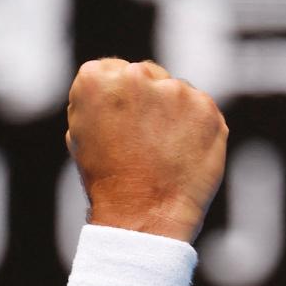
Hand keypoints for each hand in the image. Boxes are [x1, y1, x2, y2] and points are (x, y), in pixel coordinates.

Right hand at [65, 59, 227, 241]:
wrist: (142, 215)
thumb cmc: (106, 179)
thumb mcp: (81, 132)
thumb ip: (98, 99)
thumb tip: (119, 85)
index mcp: (96, 78)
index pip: (110, 70)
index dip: (115, 100)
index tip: (117, 124)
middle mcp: (135, 75)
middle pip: (144, 74)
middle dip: (145, 99)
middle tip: (141, 139)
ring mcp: (174, 90)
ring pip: (174, 91)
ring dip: (170, 113)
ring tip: (161, 151)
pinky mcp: (205, 107)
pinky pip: (199, 108)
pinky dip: (194, 126)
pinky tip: (181, 152)